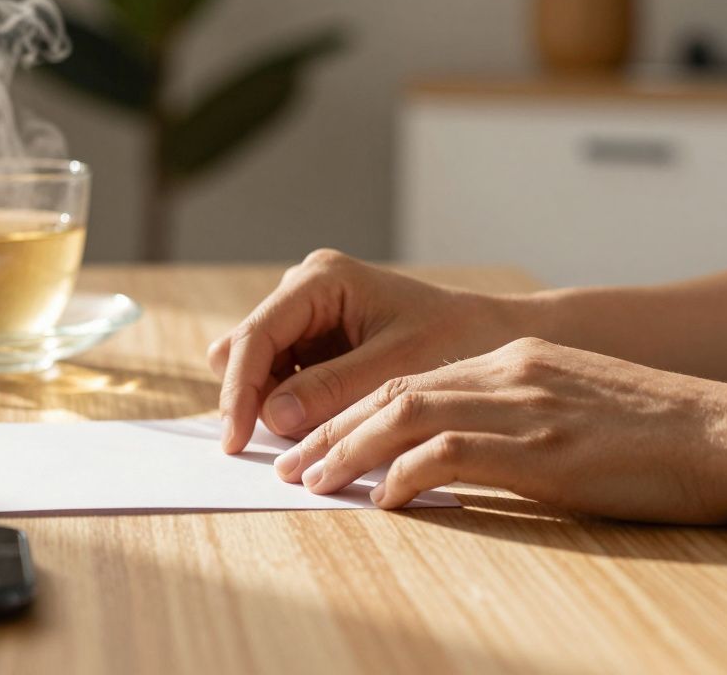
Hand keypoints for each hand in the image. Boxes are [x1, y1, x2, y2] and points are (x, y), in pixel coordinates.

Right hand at [210, 249, 526, 452]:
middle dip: (254, 399)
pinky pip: (280, 379)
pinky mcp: (312, 341)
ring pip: (257, 368)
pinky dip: (291, 408)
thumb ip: (332, 390)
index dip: (239, 391)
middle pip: (243, 350)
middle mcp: (303, 290)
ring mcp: (304, 315)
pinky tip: (323, 424)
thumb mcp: (396, 369)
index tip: (235, 442)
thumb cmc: (456, 340)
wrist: (491, 336)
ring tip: (317, 433)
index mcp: (320, 280)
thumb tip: (272, 416)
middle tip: (284, 446)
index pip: (256, 336)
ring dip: (273, 407)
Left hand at [274, 337, 726, 524]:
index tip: (313, 442)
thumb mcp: (567, 410)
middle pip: (393, 393)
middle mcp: (505, 371)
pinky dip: (405, 474)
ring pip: (406, 415)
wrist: (720, 431)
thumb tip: (446, 455)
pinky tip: (381, 499)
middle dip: (331, 429)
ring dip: (348, 451)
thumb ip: (507, 419)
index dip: (352, 411)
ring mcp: (521, 405)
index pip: (409, 381)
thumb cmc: (647, 433)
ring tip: (310, 483)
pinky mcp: (540, 446)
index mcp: (510, 360)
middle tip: (288, 463)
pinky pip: (450, 453)